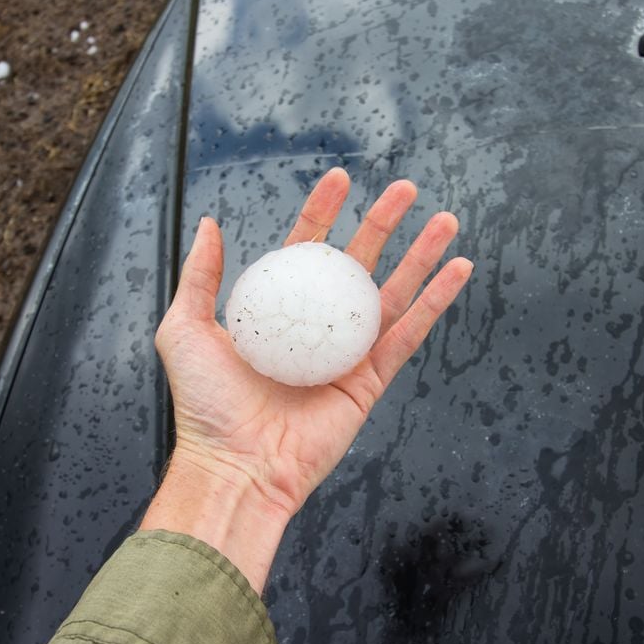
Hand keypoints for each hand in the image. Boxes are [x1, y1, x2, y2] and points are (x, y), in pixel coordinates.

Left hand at [141, 167, 472, 590]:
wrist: (234, 466)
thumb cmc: (204, 405)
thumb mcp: (186, 329)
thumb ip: (200, 276)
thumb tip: (211, 223)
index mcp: (276, 311)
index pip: (306, 248)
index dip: (323, 211)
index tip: (340, 178)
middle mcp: (315, 327)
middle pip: (358, 263)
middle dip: (383, 223)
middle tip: (406, 188)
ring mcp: (346, 354)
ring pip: (392, 294)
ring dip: (421, 256)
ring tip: (445, 220)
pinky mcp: (371, 382)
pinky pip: (409, 335)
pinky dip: (435, 302)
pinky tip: (458, 269)